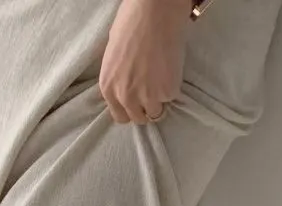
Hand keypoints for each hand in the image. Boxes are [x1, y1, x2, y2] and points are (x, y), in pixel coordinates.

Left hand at [99, 0, 188, 124]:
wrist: (155, 11)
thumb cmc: (131, 22)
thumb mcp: (113, 54)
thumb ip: (117, 76)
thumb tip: (125, 85)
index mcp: (108, 87)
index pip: (119, 116)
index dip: (130, 109)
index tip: (137, 102)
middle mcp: (125, 96)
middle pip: (138, 118)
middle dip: (145, 108)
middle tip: (152, 91)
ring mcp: (147, 96)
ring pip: (156, 113)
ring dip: (160, 101)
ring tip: (162, 80)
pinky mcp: (168, 91)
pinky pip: (171, 97)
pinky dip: (172, 87)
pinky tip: (170, 68)